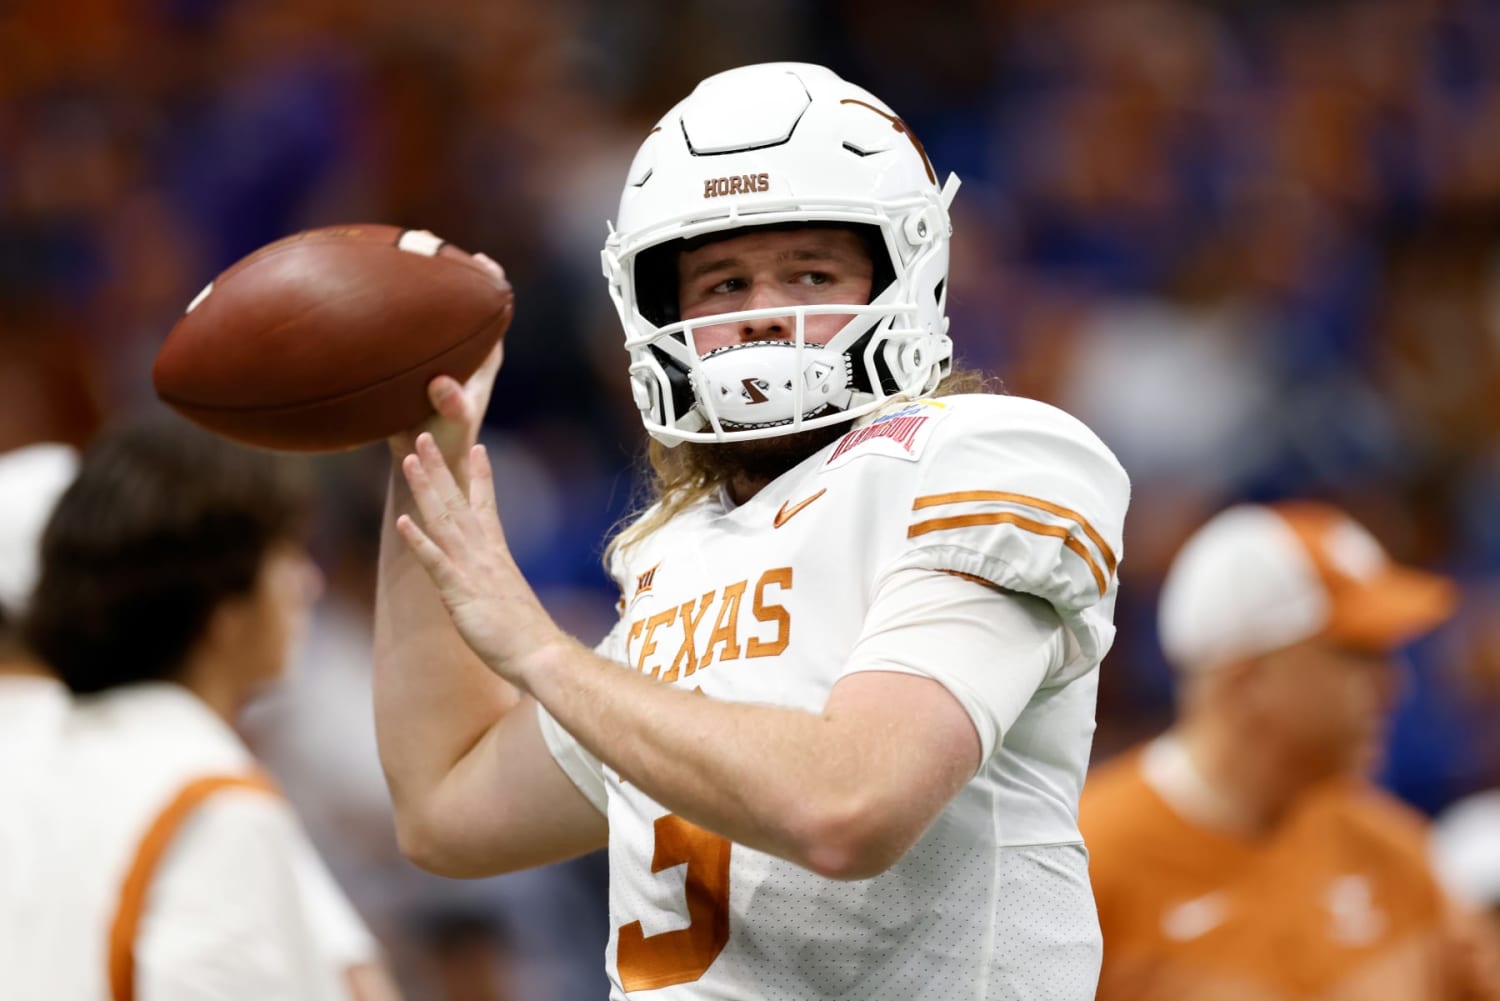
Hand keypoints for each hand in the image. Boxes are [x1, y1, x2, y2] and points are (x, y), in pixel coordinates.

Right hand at [387, 253, 506, 478]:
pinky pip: (406, 329)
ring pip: (433, 313)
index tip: (481, 261)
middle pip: (464, 304)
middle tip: (429, 245)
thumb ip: (452, 406)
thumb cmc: (446, 441)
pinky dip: (392, 310)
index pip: (497, 314)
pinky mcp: (414, 365)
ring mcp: (439, 356)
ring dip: (419, 287)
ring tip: (400, 255)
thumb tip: (443, 385)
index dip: (492, 285)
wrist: (422, 456)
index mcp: (483, 360)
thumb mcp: (452, 423)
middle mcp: (463, 352)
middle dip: (451, 274)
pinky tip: (368, 294)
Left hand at [394, 432, 567, 683]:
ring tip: (409, 461)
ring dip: (425, 489)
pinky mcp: (461, 592)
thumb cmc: (526, 634)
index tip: (478, 447)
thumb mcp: (508, 599)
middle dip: (440, 468)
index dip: (480, 476)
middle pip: (457, 502)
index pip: (486, 506)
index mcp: (497, 554)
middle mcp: (484, 554)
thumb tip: (490, 583)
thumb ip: (494, 583)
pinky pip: (436, 562)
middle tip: (424, 436)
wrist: (540, 654)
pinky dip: (419, 540)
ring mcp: (472, 570)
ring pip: (444, 520)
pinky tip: (403, 521)